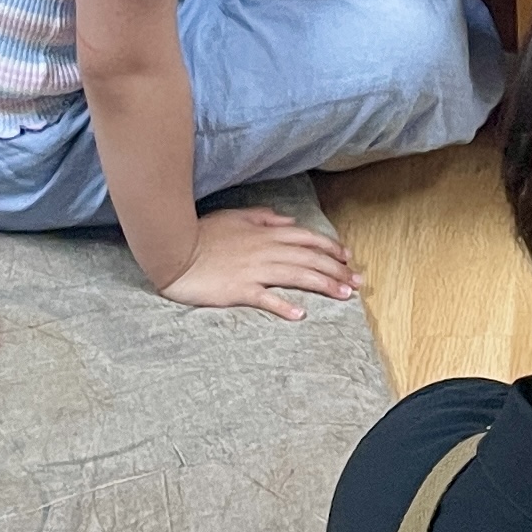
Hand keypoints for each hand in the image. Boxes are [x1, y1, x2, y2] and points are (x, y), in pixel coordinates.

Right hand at [161, 204, 362, 319]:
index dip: (331, 248)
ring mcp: (254, 270)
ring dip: (324, 285)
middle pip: (310, 258)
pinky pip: (266, 299)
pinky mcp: (239, 289)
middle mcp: (266, 250)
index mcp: (265, 233)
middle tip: (358, 283)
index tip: (348, 259)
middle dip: (338, 270)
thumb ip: (262, 217)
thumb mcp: (234, 217)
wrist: (172, 249)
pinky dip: (284, 306)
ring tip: (344, 295)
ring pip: (297, 276)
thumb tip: (286, 220)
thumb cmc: (201, 233)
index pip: (307, 239)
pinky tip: (301, 314)